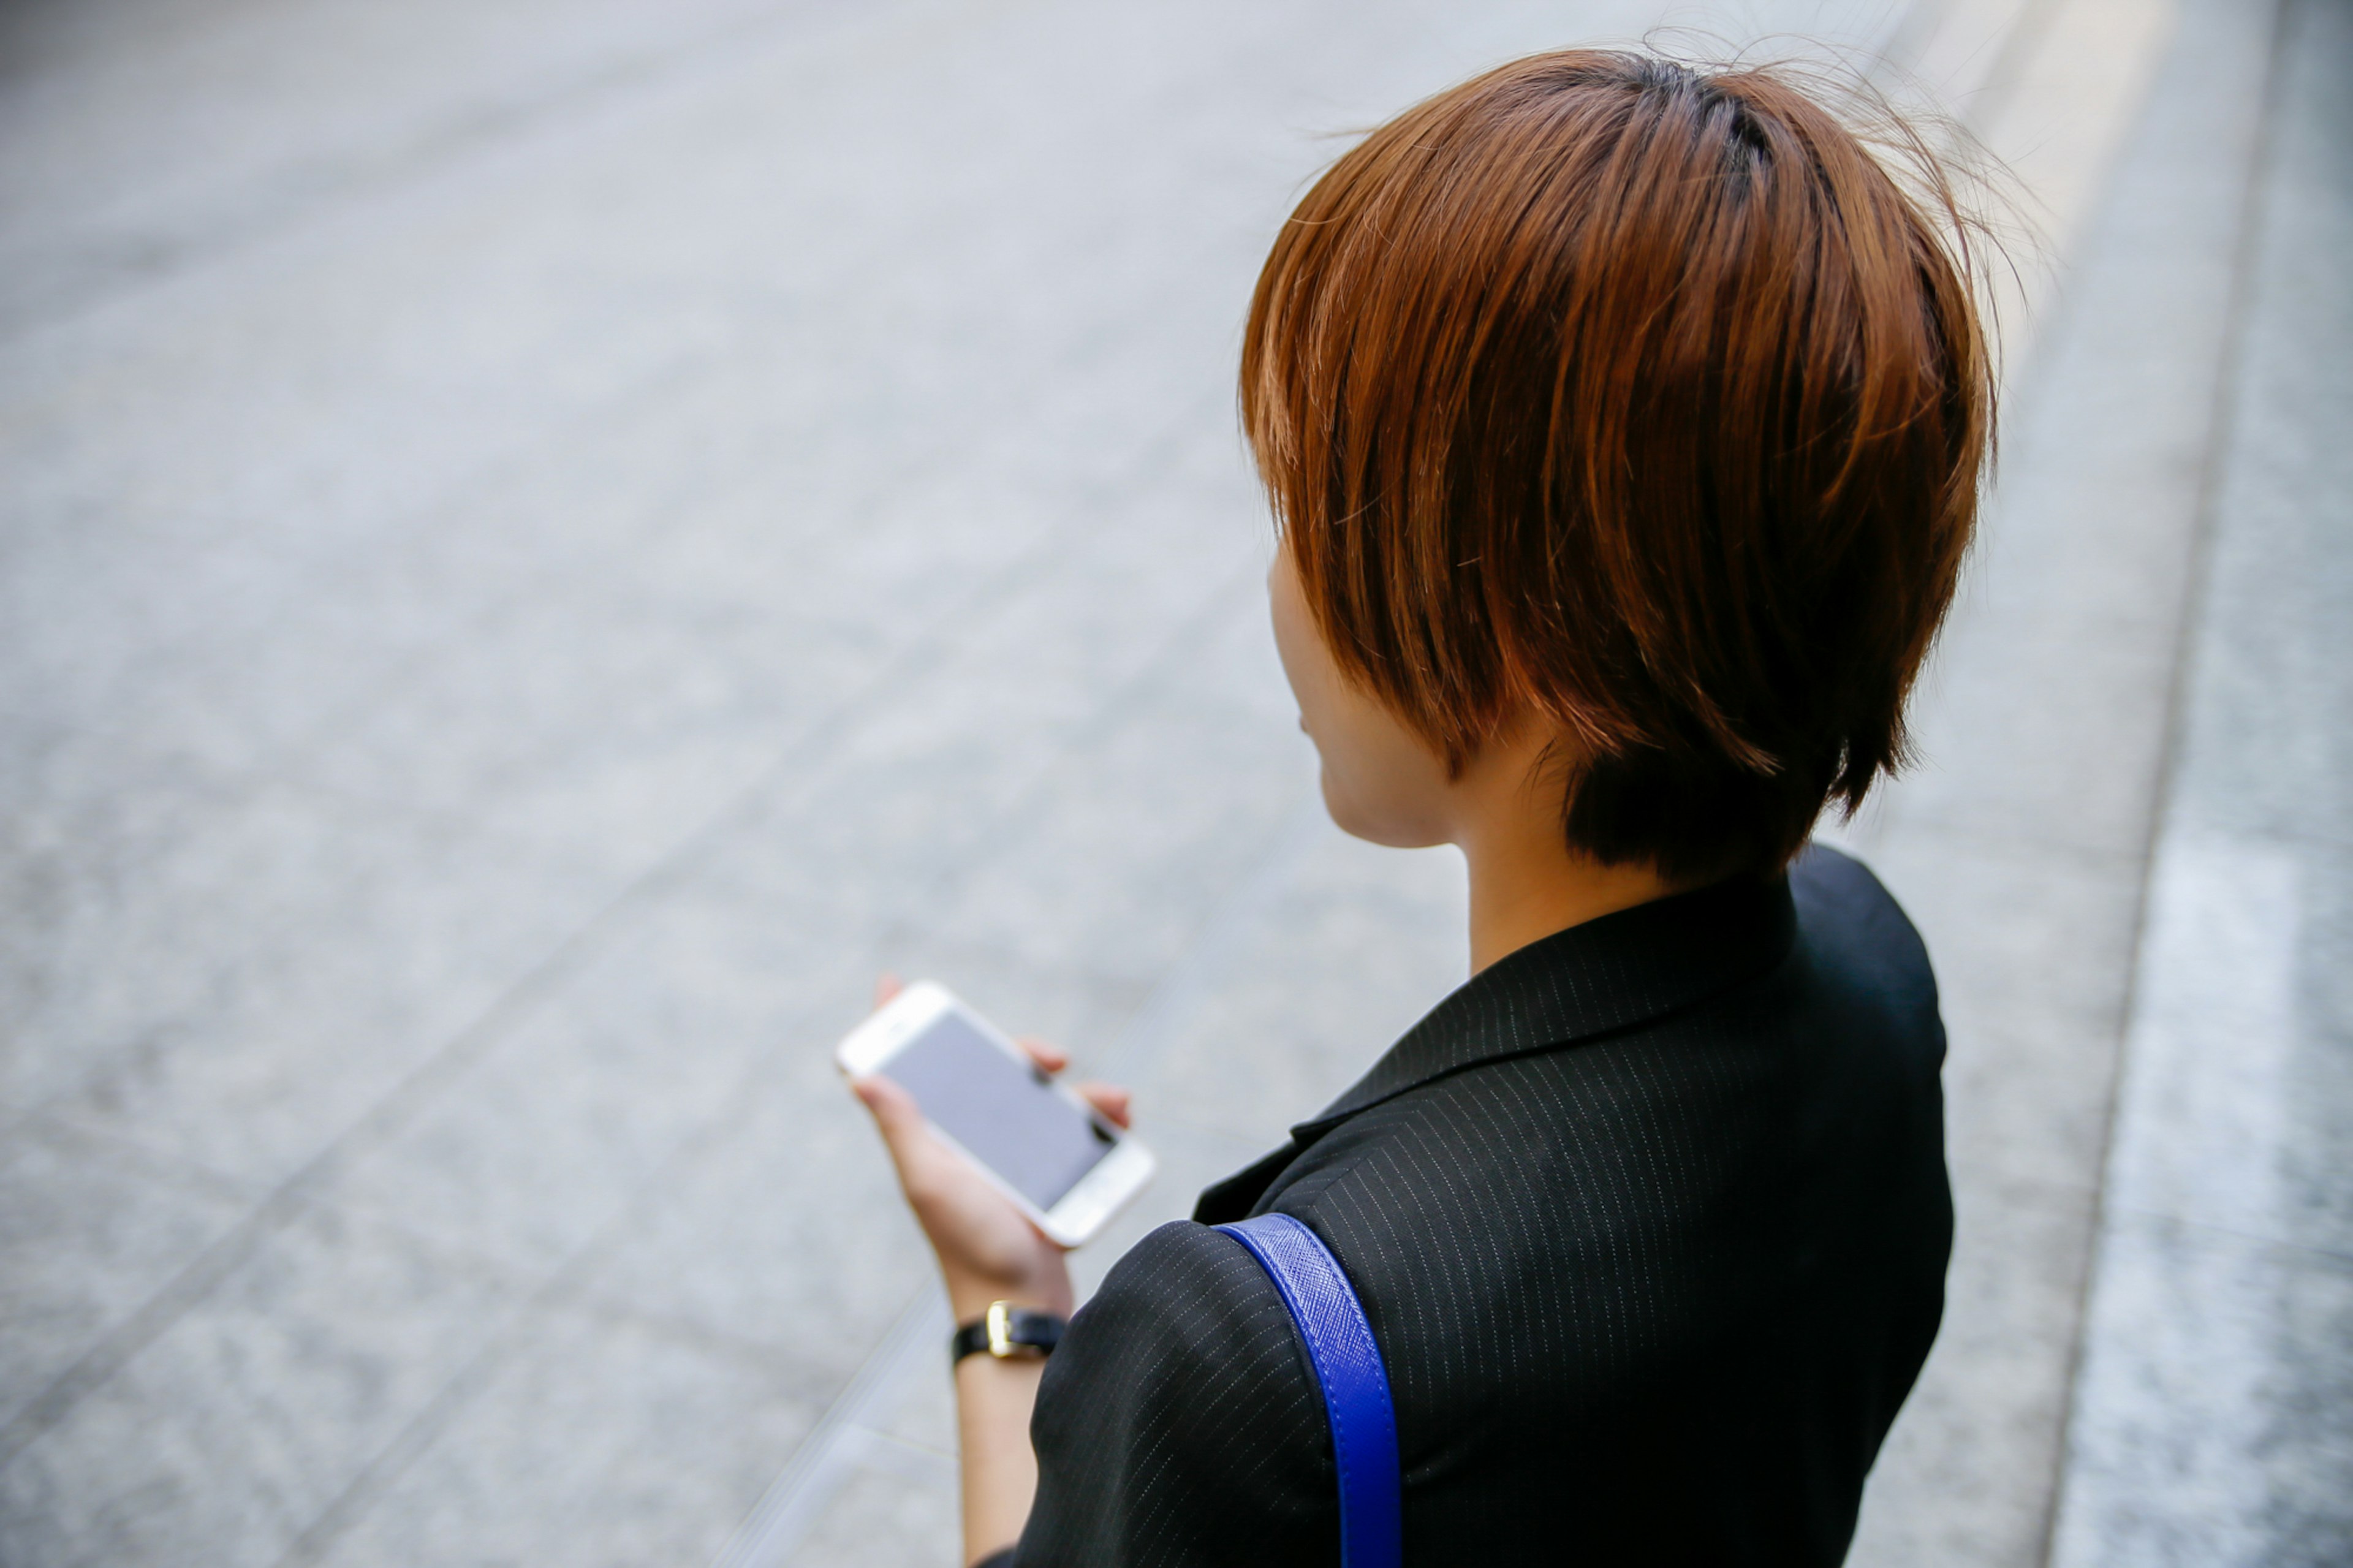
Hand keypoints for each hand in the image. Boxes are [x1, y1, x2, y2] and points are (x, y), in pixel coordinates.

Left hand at [849, 976, 1133, 1321]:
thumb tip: (859, 1076)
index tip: (894, 983)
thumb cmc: (969, 1246)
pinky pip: (1072, 1141)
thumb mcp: (931, 1181)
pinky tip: (1120, 1126)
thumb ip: (902, 1127)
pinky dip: (1098, 1127)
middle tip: (1052, 1055)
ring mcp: (1007, 1166)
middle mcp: (967, 1147)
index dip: (897, 1027)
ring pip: (1040, 1106)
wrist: (1020, 1305)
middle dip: (1022, 1055)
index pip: (907, 1073)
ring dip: (1078, 1096)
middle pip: (989, 1078)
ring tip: (1114, 1101)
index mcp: (934, 1140)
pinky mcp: (1044, 1185)